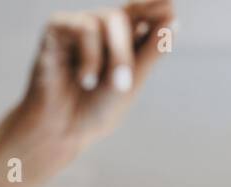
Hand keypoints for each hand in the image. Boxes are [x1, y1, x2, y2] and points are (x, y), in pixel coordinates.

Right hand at [19, 2, 175, 146]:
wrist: (62, 130)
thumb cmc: (96, 109)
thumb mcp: (131, 82)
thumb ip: (151, 51)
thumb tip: (173, 19)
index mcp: (126, 38)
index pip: (147, 11)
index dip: (156, 6)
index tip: (168, 7)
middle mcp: (103, 25)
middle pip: (128, 15)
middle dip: (128, 51)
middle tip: (124, 84)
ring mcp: (80, 24)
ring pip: (109, 19)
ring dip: (114, 56)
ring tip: (101, 87)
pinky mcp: (57, 27)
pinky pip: (84, 27)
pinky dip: (90, 57)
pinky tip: (85, 80)